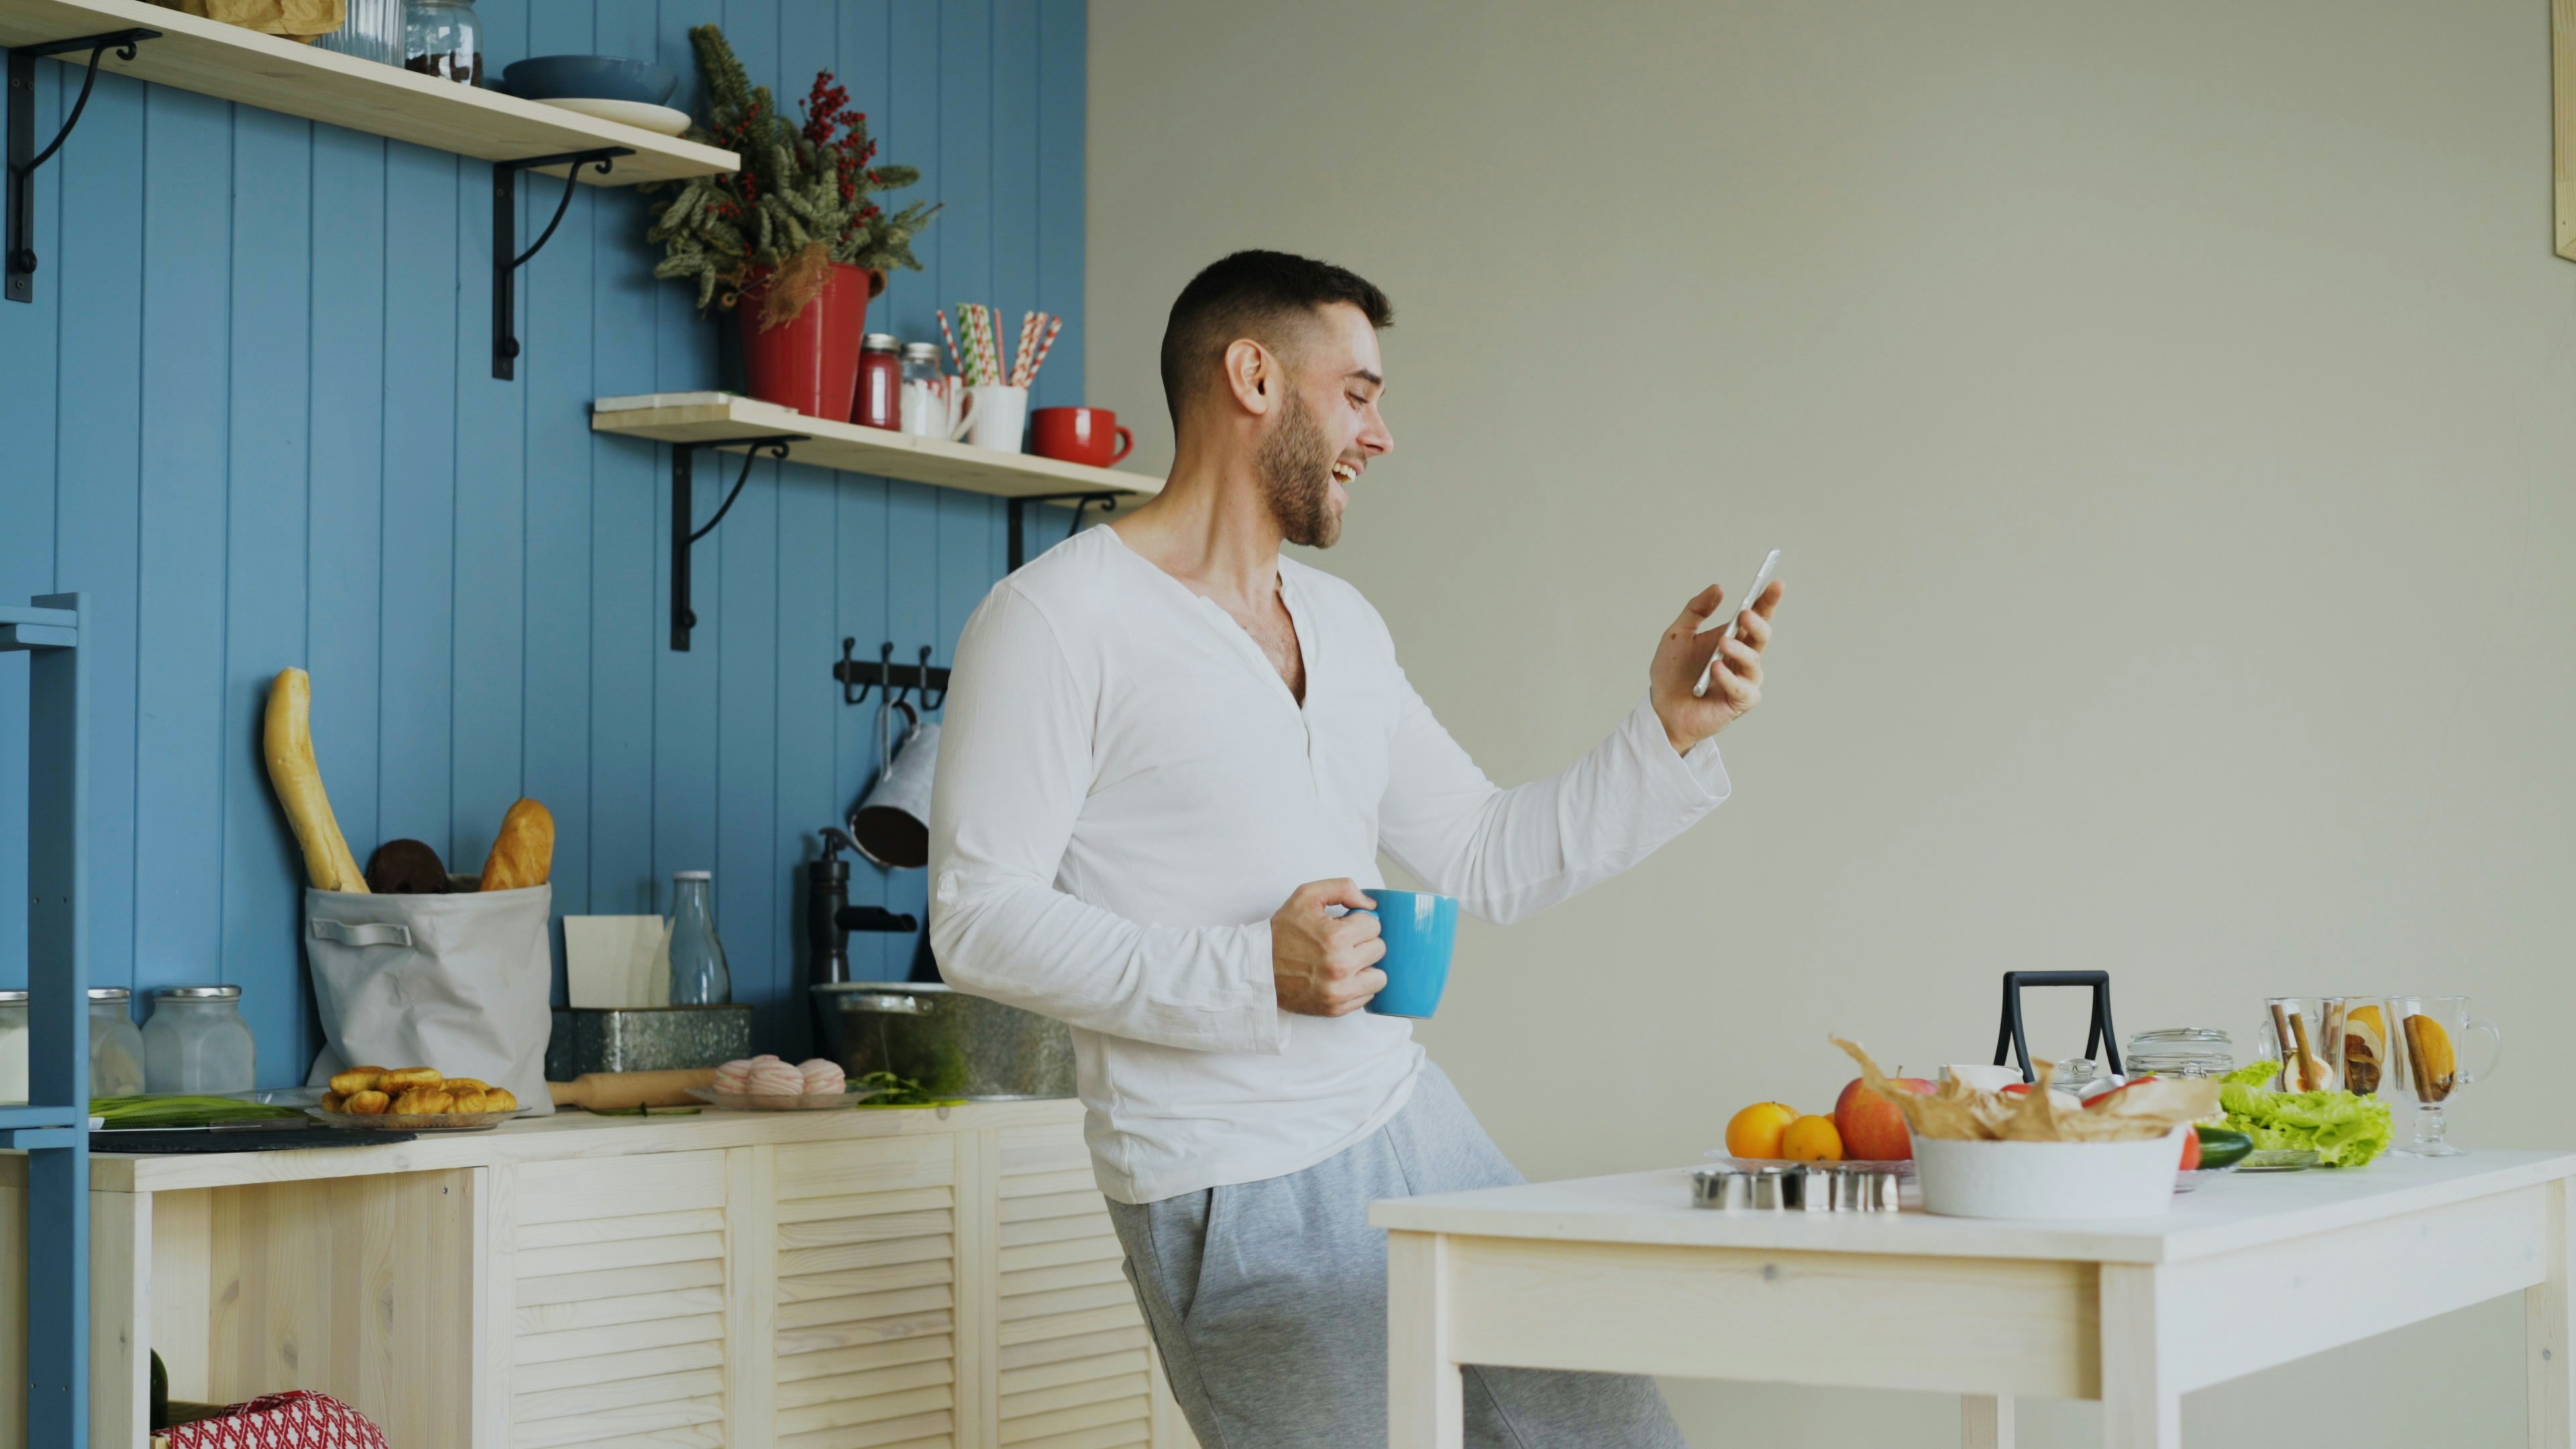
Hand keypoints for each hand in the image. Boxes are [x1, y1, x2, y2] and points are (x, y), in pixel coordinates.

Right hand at [1270, 879, 1387, 1016]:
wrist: (1257, 968)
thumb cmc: (1282, 932)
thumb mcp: (1306, 896)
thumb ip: (1342, 888)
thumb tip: (1370, 905)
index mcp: (1336, 938)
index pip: (1374, 926)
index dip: (1359, 922)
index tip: (1344, 926)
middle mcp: (1341, 967)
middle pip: (1379, 949)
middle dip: (1364, 943)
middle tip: (1343, 943)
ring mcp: (1339, 992)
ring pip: (1380, 977)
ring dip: (1366, 968)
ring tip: (1347, 961)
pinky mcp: (1336, 1009)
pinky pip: (1366, 996)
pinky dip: (1357, 987)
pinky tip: (1340, 978)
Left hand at [1649, 578, 1783, 753]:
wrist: (1660, 708)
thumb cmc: (1671, 673)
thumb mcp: (1677, 635)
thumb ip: (1696, 610)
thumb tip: (1718, 588)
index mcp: (1732, 637)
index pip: (1756, 616)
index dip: (1767, 600)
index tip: (1775, 583)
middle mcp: (1742, 657)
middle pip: (1762, 635)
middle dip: (1757, 622)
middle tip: (1744, 614)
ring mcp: (1743, 679)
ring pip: (1754, 660)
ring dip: (1739, 650)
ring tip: (1722, 644)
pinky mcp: (1740, 702)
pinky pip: (1743, 689)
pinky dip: (1729, 678)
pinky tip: (1715, 669)